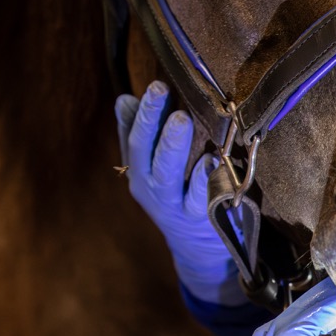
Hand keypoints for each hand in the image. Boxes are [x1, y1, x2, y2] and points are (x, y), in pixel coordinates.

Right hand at [116, 81, 247, 304]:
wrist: (197, 250)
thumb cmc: (176, 197)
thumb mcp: (152, 171)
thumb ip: (139, 137)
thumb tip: (124, 100)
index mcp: (140, 174)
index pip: (136, 140)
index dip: (143, 113)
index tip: (154, 85)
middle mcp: (155, 190)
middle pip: (148, 155)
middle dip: (154, 122)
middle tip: (162, 91)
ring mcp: (177, 206)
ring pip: (170, 176)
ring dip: (174, 146)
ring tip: (182, 120)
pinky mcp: (202, 219)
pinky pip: (201, 199)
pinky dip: (204, 180)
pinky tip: (210, 160)